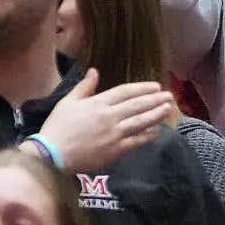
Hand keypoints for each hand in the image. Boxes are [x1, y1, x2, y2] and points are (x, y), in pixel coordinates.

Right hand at [34, 69, 173, 171]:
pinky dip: (148, 136)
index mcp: (98, 103)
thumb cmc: (58, 126)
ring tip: (168, 109)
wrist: (54, 153)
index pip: (125, 92)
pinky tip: (157, 131)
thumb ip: (84, 86)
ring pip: (141, 122)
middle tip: (169, 96)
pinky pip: (137, 141)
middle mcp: (110, 117)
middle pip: (137, 106)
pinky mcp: (116, 150)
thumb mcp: (68, 101)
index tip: (155, 86)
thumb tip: (94, 71)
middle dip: (155, 100)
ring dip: (156, 115)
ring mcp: (115, 134)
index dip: (142, 88)